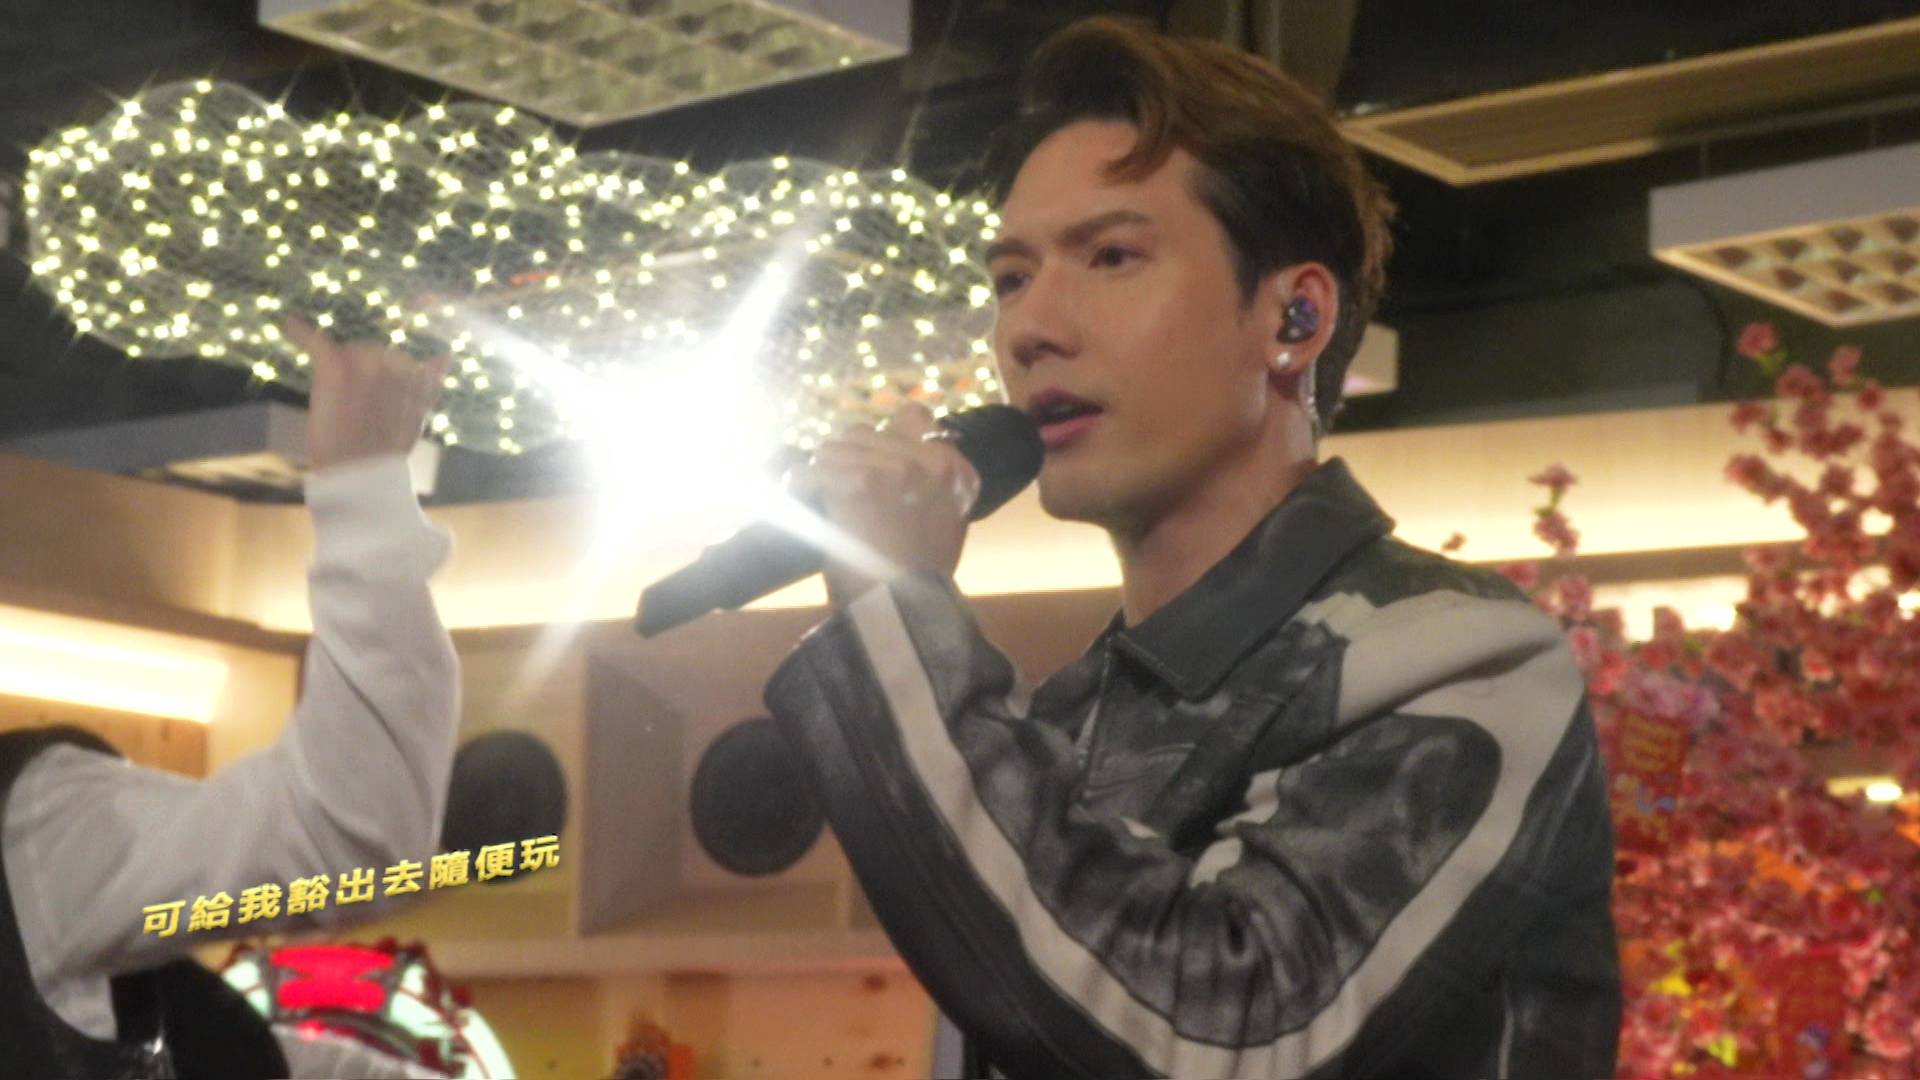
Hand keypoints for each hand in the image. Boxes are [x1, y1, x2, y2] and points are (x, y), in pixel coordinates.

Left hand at [286, 317, 450, 471]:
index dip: (386, 381)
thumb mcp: (416, 417)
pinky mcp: (336, 368)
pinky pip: (316, 341)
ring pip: (350, 352)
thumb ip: (428, 385)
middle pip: (372, 353)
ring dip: (343, 368)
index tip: (377, 403)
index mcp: (416, 376)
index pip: (401, 363)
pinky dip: (301, 332)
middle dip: (362, 373)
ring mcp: (365, 363)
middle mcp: (393, 363)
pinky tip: (290, 323)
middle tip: (354, 409)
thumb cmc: (386, 452)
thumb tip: (445, 355)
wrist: (358, 475)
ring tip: (340, 404)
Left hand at [792, 403, 981, 606]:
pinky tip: (801, 503)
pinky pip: (812, 470)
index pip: (913, 416)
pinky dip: (799, 486)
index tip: (870, 459)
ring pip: (835, 446)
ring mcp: (895, 468)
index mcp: (955, 470)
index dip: (885, 436)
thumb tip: (898, 466)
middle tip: (837, 489)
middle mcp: (929, 461)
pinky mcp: (859, 481)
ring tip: (818, 499)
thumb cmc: (920, 579)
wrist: (904, 611)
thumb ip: (930, 488)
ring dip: (822, 471)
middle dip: (846, 458)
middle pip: (865, 432)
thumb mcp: (945, 527)